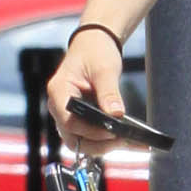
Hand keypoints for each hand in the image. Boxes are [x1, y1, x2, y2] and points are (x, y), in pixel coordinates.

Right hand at [47, 26, 126, 156]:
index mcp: (59, 92)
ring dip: (104, 146)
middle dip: (99, 144)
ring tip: (131, 142)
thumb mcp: (104, 69)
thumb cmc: (94, 52)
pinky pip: (90, 137)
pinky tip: (128, 139)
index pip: (69, 122)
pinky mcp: (80, 120)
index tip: (113, 131)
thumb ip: (109, 92)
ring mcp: (68, 116)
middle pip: (74, 138)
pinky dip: (107, 141)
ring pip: (82, 142)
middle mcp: (59, 108)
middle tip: (125, 141)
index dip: (91, 131)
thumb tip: (116, 114)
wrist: (93, 45)